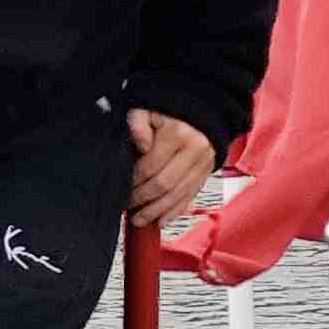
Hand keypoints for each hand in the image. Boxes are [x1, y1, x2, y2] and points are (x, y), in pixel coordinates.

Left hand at [127, 107, 216, 227]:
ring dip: (157, 211)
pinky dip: (176, 210)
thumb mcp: (148, 109)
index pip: (150, 166)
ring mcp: (204, 163)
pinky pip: (192, 195)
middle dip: (143, 199)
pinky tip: (162, 220)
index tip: (120, 188)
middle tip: (127, 207)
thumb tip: (141, 144)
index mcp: (177, 134)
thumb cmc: (169, 111)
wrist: (202, 108)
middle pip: (165, 184)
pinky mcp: (207, 171)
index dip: (133, 181)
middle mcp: (194, 150)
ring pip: (179, 194)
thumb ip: (138, 124)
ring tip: (140, 220)